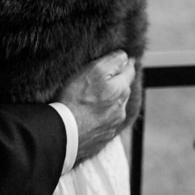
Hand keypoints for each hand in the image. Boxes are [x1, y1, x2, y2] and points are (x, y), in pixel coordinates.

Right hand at [57, 50, 134, 167]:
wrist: (65, 133)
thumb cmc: (76, 100)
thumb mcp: (93, 71)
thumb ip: (112, 62)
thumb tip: (125, 57)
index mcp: (121, 90)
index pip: (130, 71)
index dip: (125, 63)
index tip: (123, 59)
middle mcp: (121, 108)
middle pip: (123, 90)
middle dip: (118, 83)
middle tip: (106, 77)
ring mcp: (113, 125)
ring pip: (115, 107)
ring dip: (109, 101)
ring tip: (95, 98)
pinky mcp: (102, 137)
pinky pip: (105, 123)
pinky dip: (101, 116)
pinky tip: (90, 115)